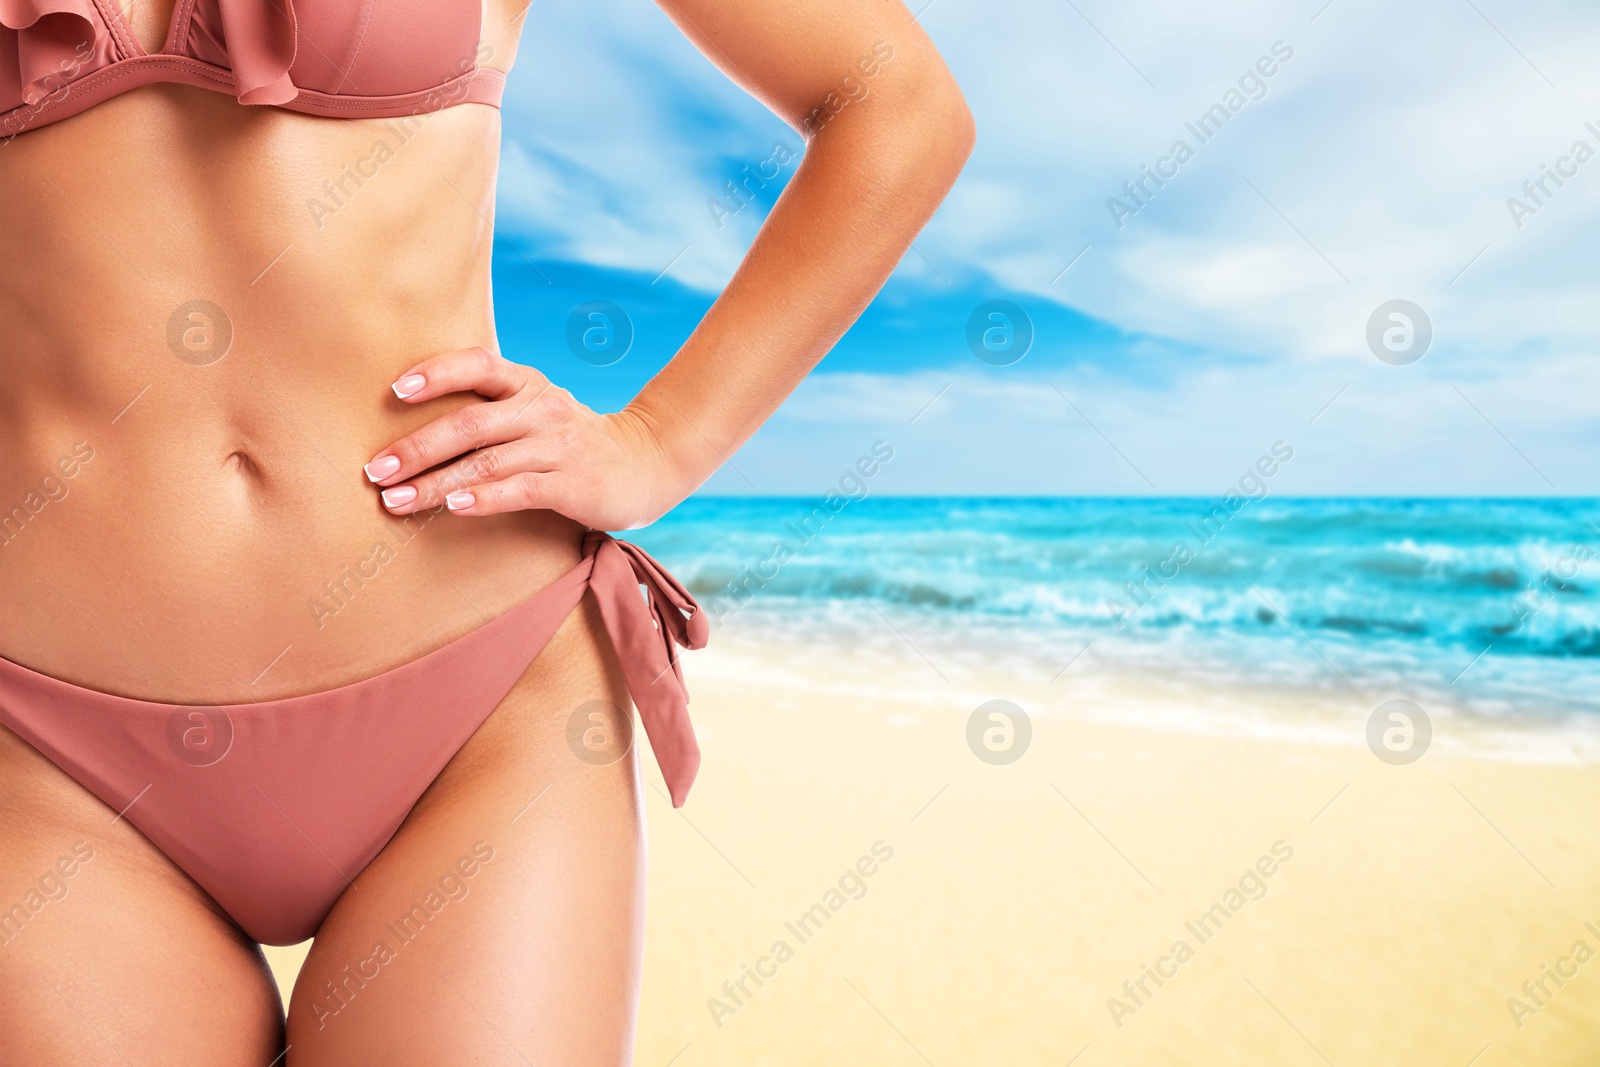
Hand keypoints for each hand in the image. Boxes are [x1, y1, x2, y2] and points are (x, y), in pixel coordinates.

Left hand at [361, 347, 690, 530]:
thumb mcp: (536, 411)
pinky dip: (484, 498)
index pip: (476, 365)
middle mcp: (542, 409)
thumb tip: (411, 430)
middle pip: (468, 423)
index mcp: (528, 384)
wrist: (647, 462)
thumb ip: (490, 412)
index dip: (435, 374)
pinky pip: (520, 489)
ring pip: (486, 462)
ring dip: (435, 483)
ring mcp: (559, 446)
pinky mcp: (573, 484)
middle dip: (415, 449)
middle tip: (375, 472)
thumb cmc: (571, 441)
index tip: (393, 391)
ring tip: (396, 501)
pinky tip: (455, 507)